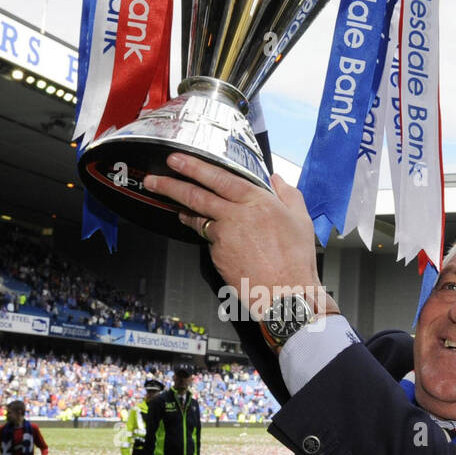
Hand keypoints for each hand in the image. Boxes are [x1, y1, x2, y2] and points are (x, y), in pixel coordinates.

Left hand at [143, 154, 325, 317]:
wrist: (285, 295)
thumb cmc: (295, 261)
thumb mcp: (301, 219)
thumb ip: (288, 194)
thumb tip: (278, 180)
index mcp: (256, 201)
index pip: (219, 177)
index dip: (194, 167)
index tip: (177, 159)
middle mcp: (236, 215)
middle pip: (196, 195)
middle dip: (170, 184)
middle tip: (154, 179)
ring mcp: (223, 236)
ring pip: (197, 217)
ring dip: (180, 208)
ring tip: (169, 202)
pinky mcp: (217, 255)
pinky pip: (208, 239)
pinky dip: (205, 233)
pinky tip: (203, 232)